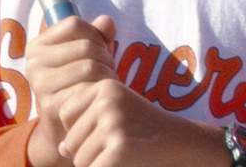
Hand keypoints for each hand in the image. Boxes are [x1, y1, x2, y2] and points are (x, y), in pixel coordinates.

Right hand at [25, 15, 117, 166]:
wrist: (66, 128)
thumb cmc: (79, 84)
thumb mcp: (87, 55)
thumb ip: (97, 34)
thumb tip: (106, 22)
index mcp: (37, 46)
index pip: (74, 24)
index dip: (95, 35)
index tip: (100, 51)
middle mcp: (33, 63)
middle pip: (86, 46)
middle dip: (106, 58)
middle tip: (109, 72)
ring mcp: (40, 85)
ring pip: (90, 66)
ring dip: (108, 76)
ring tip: (106, 85)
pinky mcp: (52, 106)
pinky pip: (87, 89)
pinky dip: (99, 92)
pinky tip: (99, 99)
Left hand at [56, 78, 227, 166]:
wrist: (183, 144)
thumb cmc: (146, 132)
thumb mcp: (118, 113)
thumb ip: (86, 122)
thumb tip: (61, 148)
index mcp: (105, 87)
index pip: (66, 113)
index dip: (81, 130)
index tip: (109, 131)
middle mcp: (107, 101)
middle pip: (71, 139)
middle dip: (89, 152)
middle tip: (120, 147)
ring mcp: (113, 124)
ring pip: (79, 158)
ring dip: (97, 164)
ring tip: (125, 155)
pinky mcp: (119, 148)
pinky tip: (126, 164)